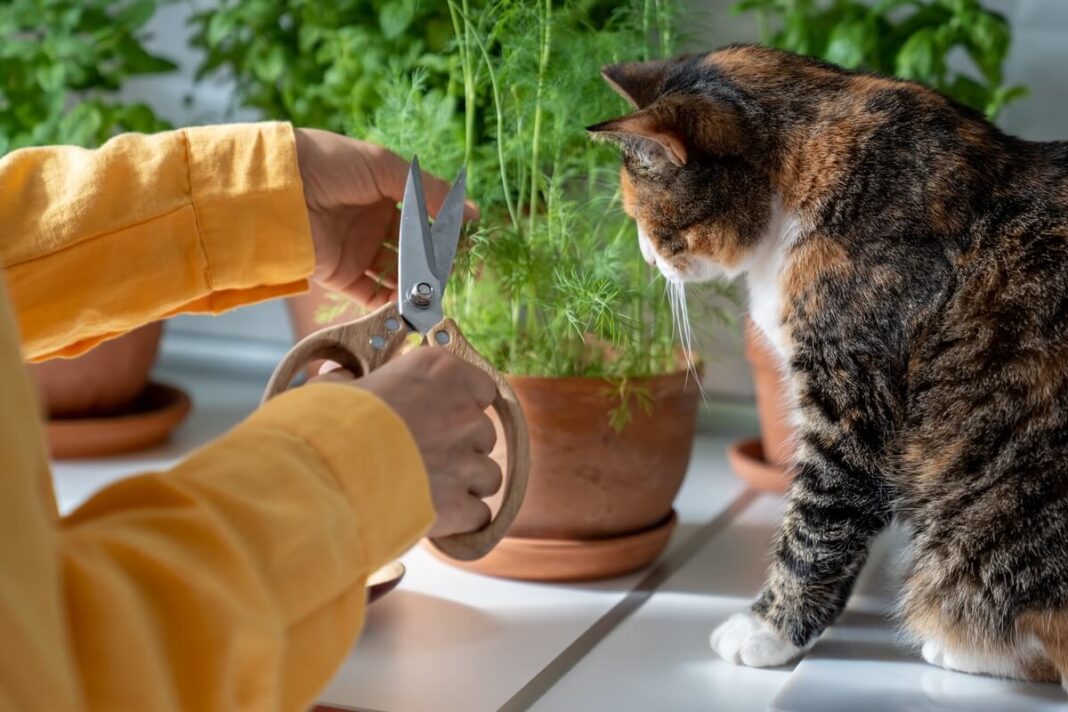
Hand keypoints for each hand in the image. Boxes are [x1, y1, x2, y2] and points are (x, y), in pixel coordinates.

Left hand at [294, 128, 477, 306]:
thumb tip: (471, 211)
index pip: (422, 215)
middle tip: (457, 272)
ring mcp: (356, 250)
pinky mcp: (340, 275)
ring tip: (436, 289)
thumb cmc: (330, 164)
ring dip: (417, 283)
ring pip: (396, 273)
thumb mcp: (385, 167)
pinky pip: (372, 294)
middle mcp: (370, 222)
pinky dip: (392, 302)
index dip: (443, 228)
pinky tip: (413, 304)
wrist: (278, 187)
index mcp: (381, 192)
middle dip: (434, 260)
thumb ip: (429, 191)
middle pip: (412, 247)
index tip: (468, 241)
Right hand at [311, 349, 501, 537]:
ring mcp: (465, 460)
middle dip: (463, 448)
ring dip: (467, 485)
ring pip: (489, 476)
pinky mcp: (460, 504)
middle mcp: (462, 413)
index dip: (464, 407)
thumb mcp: (337, 387)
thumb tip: (337, 379)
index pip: (481, 388)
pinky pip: (480, 515)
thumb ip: (349, 381)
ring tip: (433, 492)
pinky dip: (464, 521)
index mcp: (440, 372)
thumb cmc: (329, 424)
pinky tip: (440, 520)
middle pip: (483, 434)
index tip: (442, 418)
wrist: (329, 472)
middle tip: (429, 459)